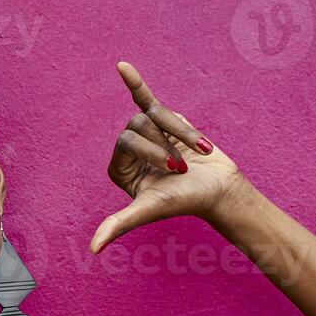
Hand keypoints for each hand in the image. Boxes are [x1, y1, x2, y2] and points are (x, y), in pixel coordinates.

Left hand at [89, 61, 246, 253]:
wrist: (222, 189)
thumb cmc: (186, 201)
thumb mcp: (149, 209)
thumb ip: (119, 224)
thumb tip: (93, 249)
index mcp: (121, 170)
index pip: (124, 141)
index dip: (150, 149)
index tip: (173, 169)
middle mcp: (131, 151)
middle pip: (137, 125)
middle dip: (164, 142)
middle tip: (183, 165)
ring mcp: (149, 134)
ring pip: (154, 113)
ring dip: (178, 130)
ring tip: (195, 151)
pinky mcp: (167, 122)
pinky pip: (146, 97)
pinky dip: (135, 83)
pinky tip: (121, 66)